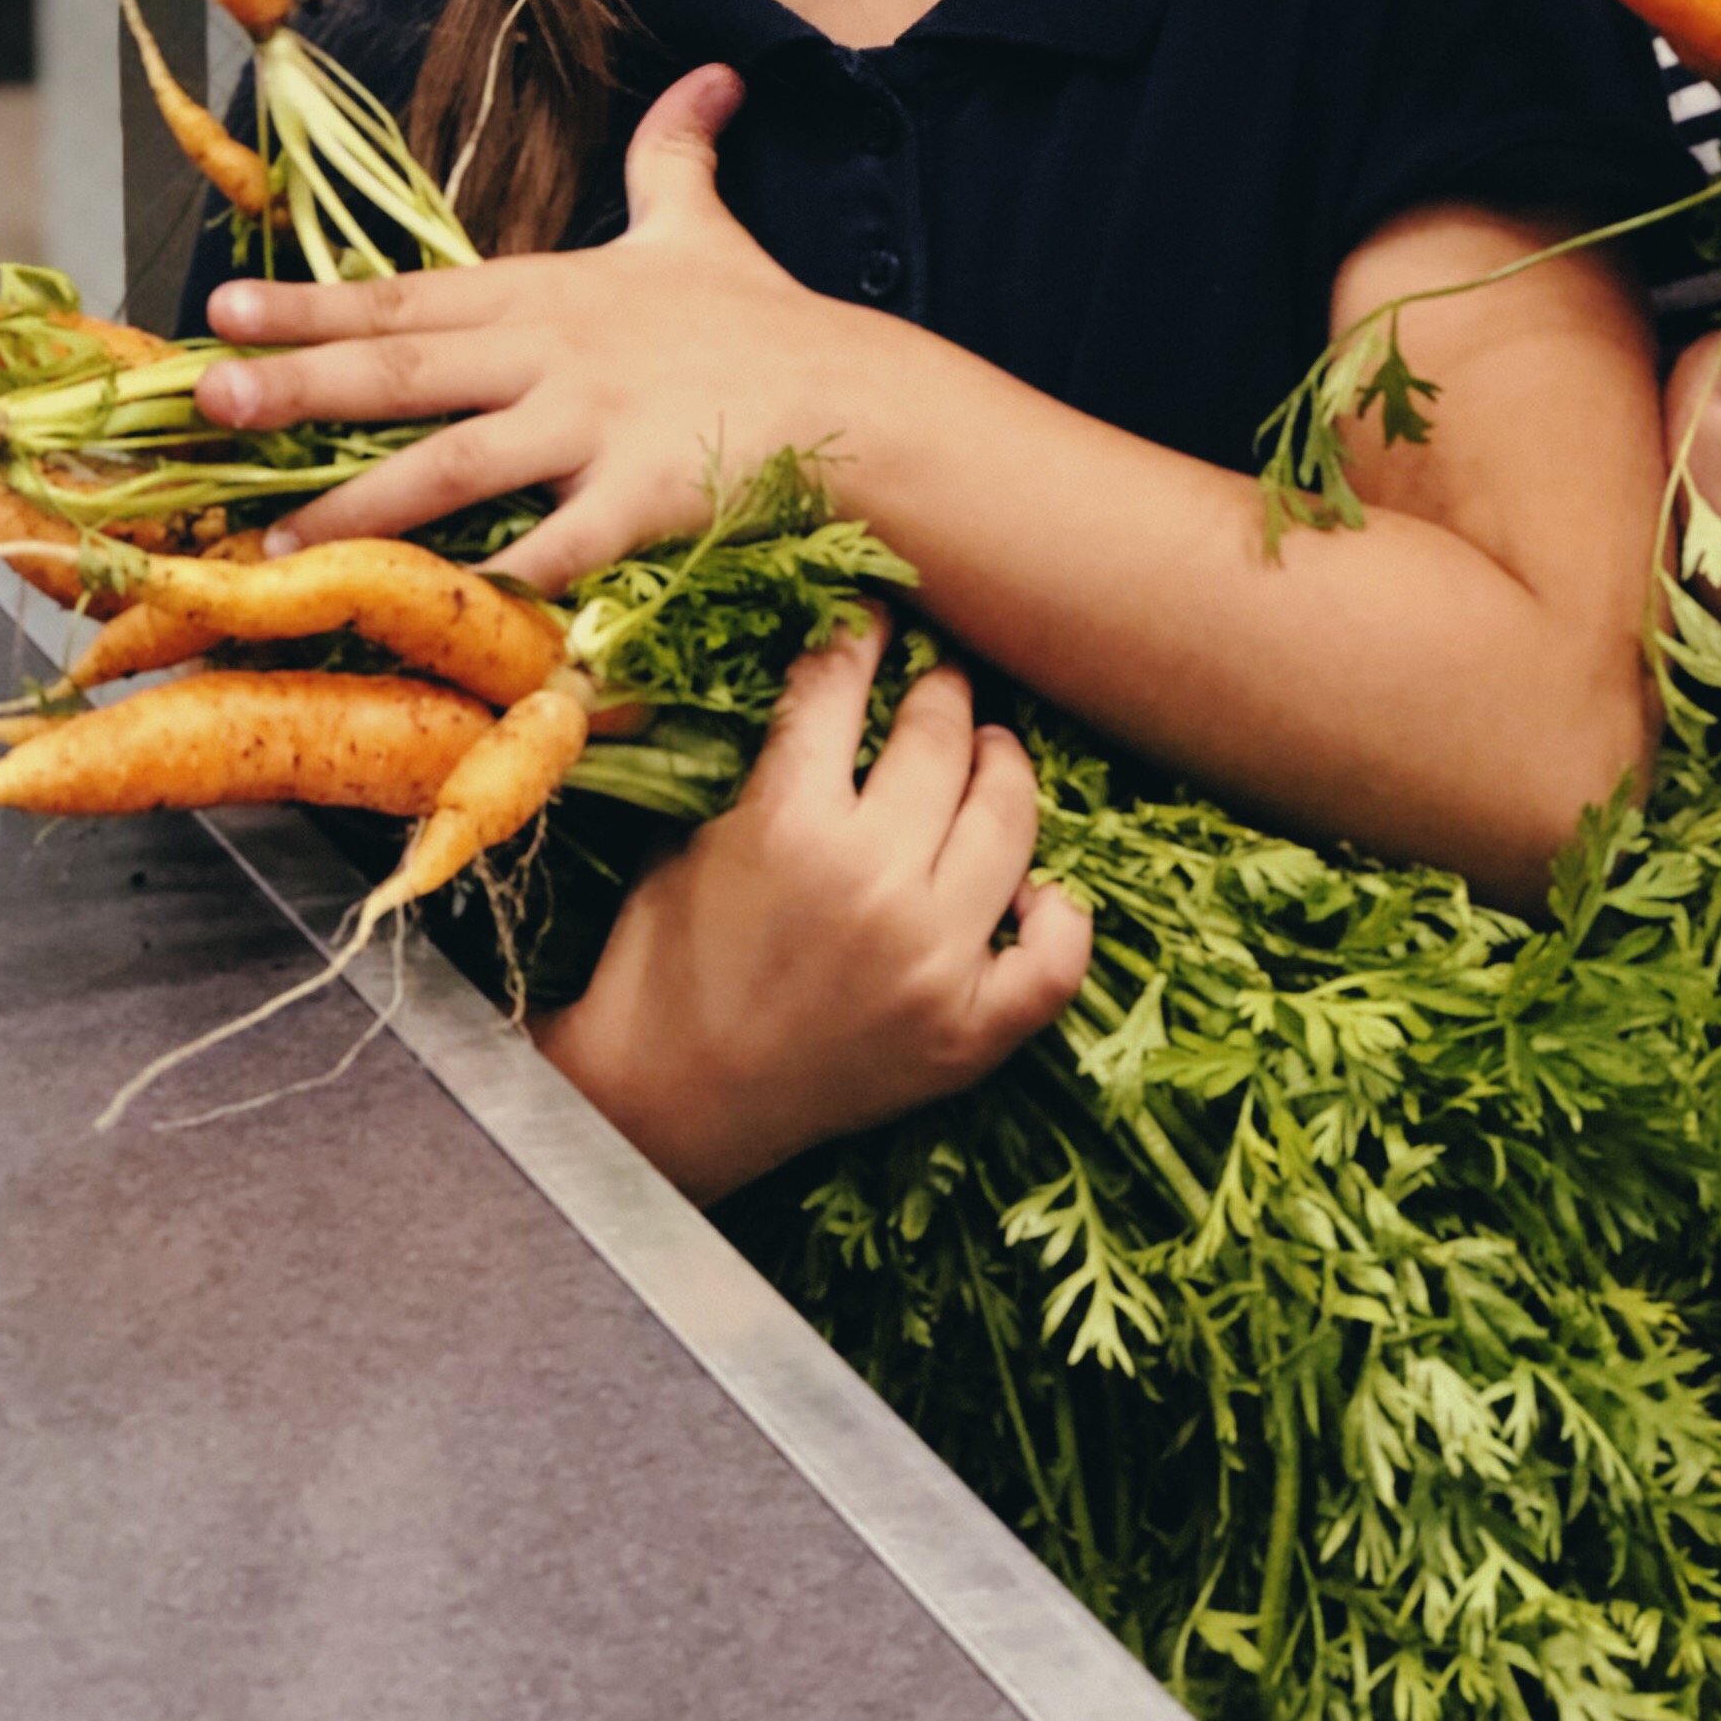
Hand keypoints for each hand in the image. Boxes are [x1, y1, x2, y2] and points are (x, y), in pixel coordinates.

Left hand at [198, 64, 873, 589]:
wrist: (853, 393)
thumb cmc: (762, 321)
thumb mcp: (700, 227)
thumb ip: (675, 153)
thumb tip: (708, 73)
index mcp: (548, 295)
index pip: (410, 297)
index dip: (313, 304)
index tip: (224, 311)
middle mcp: (554, 356)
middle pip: (406, 373)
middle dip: (299, 385)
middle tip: (211, 400)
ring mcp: (594, 427)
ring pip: (453, 466)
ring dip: (358, 504)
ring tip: (277, 540)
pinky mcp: (640, 497)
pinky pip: (554, 548)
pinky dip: (497, 583)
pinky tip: (437, 613)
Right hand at [536, 609, 1092, 1206]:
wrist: (662, 1106)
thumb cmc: (662, 963)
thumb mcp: (688, 835)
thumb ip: (761, 759)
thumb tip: (827, 677)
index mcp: (790, 824)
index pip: (843, 686)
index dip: (862, 635)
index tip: (877, 613)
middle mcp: (875, 884)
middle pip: (942, 741)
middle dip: (942, 693)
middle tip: (942, 682)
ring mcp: (932, 961)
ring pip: (1011, 824)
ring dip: (1005, 770)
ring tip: (994, 752)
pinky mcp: (963, 1034)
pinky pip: (1056, 962)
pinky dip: (1058, 916)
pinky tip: (1036, 889)